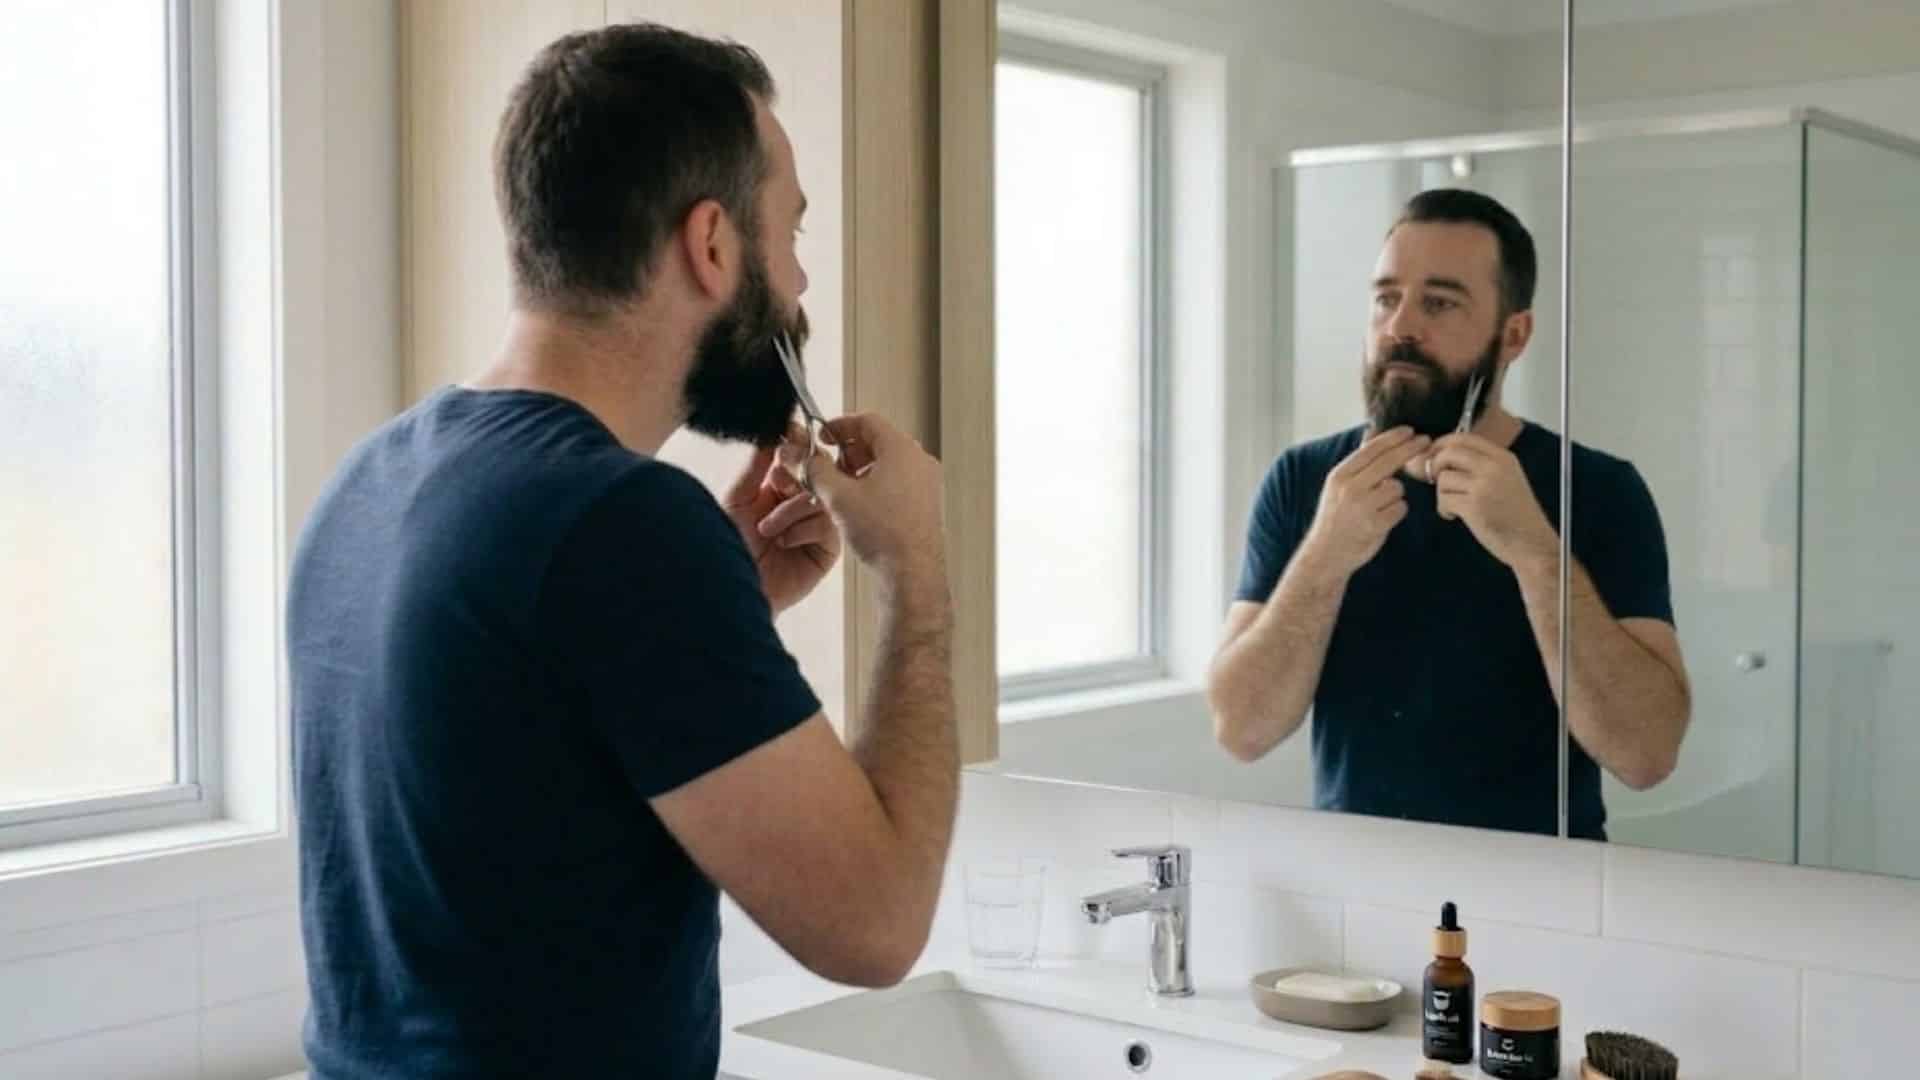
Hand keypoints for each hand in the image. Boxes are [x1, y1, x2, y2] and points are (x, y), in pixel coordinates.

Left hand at [723, 428, 842, 613]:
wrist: (733, 588)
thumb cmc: (730, 548)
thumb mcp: (737, 499)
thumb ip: (756, 465)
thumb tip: (769, 431)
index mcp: (778, 487)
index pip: (798, 456)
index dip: (797, 444)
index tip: (790, 434)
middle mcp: (799, 503)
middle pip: (818, 471)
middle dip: (797, 474)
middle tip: (778, 483)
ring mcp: (816, 525)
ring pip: (822, 497)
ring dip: (791, 510)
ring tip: (767, 529)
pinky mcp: (828, 548)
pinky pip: (828, 525)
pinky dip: (804, 529)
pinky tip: (784, 542)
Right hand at [806, 412, 945, 584]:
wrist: (911, 572)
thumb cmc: (886, 536)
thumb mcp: (839, 496)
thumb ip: (818, 470)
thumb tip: (809, 460)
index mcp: (902, 450)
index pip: (868, 421)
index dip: (840, 425)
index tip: (824, 436)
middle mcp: (919, 462)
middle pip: (879, 441)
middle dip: (849, 451)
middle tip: (829, 465)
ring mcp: (926, 483)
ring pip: (888, 464)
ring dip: (861, 470)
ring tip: (840, 489)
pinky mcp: (926, 503)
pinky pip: (898, 483)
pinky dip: (876, 485)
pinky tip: (859, 506)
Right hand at [1300, 427, 1429, 577]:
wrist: (1326, 553)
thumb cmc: (1336, 518)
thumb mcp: (1337, 487)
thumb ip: (1357, 464)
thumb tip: (1372, 435)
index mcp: (1340, 475)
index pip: (1371, 449)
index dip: (1393, 438)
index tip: (1410, 430)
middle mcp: (1350, 488)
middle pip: (1388, 461)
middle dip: (1410, 449)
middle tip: (1426, 441)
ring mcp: (1363, 506)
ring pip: (1397, 487)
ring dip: (1395, 495)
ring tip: (1379, 507)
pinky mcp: (1376, 524)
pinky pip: (1400, 507)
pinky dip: (1396, 512)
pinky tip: (1382, 519)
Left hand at [1428, 432, 1557, 568]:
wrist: (1531, 542)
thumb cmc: (1516, 515)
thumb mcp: (1506, 478)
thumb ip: (1480, 465)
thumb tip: (1441, 455)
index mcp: (1503, 457)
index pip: (1463, 438)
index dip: (1442, 444)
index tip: (1433, 455)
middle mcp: (1494, 467)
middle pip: (1449, 452)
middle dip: (1435, 465)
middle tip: (1435, 480)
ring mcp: (1484, 486)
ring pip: (1443, 477)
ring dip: (1441, 493)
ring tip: (1453, 505)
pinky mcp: (1474, 506)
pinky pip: (1444, 499)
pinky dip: (1443, 509)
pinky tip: (1454, 516)